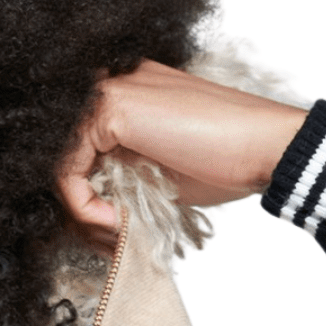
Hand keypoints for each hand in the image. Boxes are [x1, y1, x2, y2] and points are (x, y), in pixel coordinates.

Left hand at [56, 60, 307, 237]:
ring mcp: (110, 91)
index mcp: (130, 95)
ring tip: (113, 237)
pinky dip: (84, 207)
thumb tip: (93, 205)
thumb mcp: (161, 171)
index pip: (81, 149)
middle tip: (105, 241)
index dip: (87, 195)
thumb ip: (124, 175)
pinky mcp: (111, 108)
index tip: (111, 230)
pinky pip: (69, 169)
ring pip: (61, 163)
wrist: (264, 146)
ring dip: (82, 212)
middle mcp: (115, 84)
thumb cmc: (227, 160)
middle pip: (67, 155)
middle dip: (80, 208)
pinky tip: (115, 223)